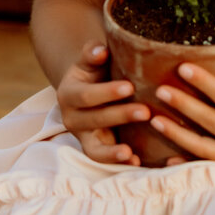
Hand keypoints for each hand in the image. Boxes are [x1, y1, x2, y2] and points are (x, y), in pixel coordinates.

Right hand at [56, 42, 151, 165]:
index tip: (130, 87)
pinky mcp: (94, 150)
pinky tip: (136, 163)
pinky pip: (103, 160)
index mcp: (68, 94)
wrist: (89, 90)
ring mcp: (82, 137)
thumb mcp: (90, 61)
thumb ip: (92, 53)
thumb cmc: (95, 71)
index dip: (107, 92)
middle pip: (95, 120)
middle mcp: (71, 118)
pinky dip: (118, 163)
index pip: (87, 95)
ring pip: (94, 148)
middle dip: (120, 116)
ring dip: (113, 152)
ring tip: (131, 153)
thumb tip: (101, 50)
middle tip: (146, 112)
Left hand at [152, 53, 214, 162]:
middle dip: (183, 105)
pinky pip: (209, 166)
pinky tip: (167, 161)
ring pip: (203, 148)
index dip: (203, 82)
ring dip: (177, 134)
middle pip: (209, 122)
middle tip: (159, 91)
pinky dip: (188, 164)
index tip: (181, 67)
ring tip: (154, 121)